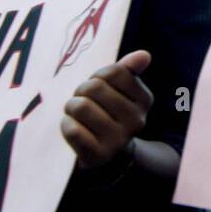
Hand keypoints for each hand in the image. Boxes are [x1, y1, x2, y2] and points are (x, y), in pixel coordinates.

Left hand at [60, 50, 153, 169]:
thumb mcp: (119, 91)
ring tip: (75, 115)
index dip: (97, 76)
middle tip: (82, 102)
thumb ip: (128, 71)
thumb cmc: (107, 114)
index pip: (114, 72)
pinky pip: (73, 130)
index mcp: (144, 100)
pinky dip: (66, 126)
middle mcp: (136, 121)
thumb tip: (144, 55)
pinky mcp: (98, 156)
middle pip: (94, 88)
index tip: (97, 88)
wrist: (106, 156)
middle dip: (81, 92)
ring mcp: (118, 140)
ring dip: (70, 108)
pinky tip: (73, 129)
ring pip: (81, 107)